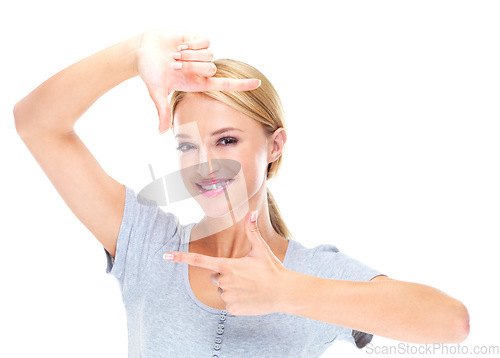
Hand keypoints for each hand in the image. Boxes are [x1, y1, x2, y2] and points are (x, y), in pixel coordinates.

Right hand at [135, 30, 260, 133]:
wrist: (142, 49)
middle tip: (174, 65)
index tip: (258, 83)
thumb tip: (160, 133)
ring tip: (175, 55)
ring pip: (209, 55)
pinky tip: (180, 44)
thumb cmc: (149, 71)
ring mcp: (201, 55)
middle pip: (212, 69)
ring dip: (189, 55)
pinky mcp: (198, 40)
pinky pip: (205, 41)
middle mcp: (202, 70)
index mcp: (198, 84)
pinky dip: (191, 43)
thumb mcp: (155, 92)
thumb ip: (162, 111)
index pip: (226, 85)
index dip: (242, 84)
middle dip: (191, 67)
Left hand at [163, 210, 290, 315]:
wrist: (284, 292)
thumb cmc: (272, 269)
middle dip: (225, 275)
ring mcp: (228, 297)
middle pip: (214, 276)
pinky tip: (250, 297)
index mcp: (228, 265)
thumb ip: (252, 231)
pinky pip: (228, 303)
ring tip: (249, 286)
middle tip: (244, 275)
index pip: (199, 260)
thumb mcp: (261, 249)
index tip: (166, 255)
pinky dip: (237, 300)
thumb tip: (251, 212)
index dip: (181, 257)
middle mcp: (224, 281)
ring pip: (221, 290)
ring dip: (231, 288)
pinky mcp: (233, 309)